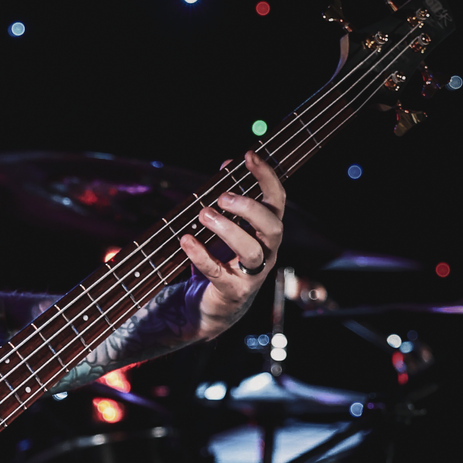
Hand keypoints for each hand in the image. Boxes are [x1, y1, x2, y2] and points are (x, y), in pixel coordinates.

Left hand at [180, 151, 285, 335]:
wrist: (211, 307)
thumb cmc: (220, 260)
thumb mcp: (224, 227)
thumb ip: (227, 196)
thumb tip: (226, 163)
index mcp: (266, 232)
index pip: (277, 201)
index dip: (267, 177)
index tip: (249, 156)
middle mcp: (267, 252)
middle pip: (272, 227)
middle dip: (250, 208)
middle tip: (222, 197)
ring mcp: (252, 274)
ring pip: (251, 251)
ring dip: (228, 229)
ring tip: (203, 215)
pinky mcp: (233, 291)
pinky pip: (219, 272)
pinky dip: (201, 255)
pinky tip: (186, 240)